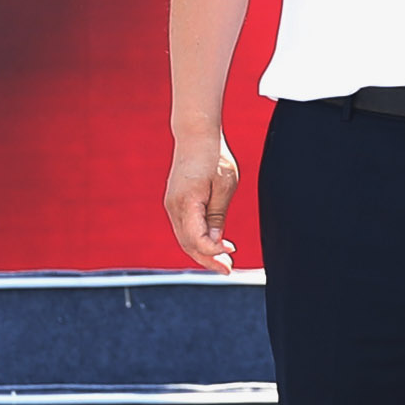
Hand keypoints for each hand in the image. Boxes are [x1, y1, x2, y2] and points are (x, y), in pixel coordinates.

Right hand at [162, 132, 241, 270]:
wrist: (195, 135)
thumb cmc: (214, 157)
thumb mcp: (224, 186)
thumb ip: (217, 217)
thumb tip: (213, 244)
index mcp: (186, 202)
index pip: (196, 239)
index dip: (213, 251)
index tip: (232, 252)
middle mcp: (174, 207)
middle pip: (188, 244)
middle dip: (208, 260)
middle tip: (229, 270)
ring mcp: (172, 205)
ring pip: (184, 238)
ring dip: (203, 252)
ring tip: (224, 261)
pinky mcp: (175, 202)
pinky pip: (184, 228)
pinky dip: (197, 240)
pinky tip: (213, 244)